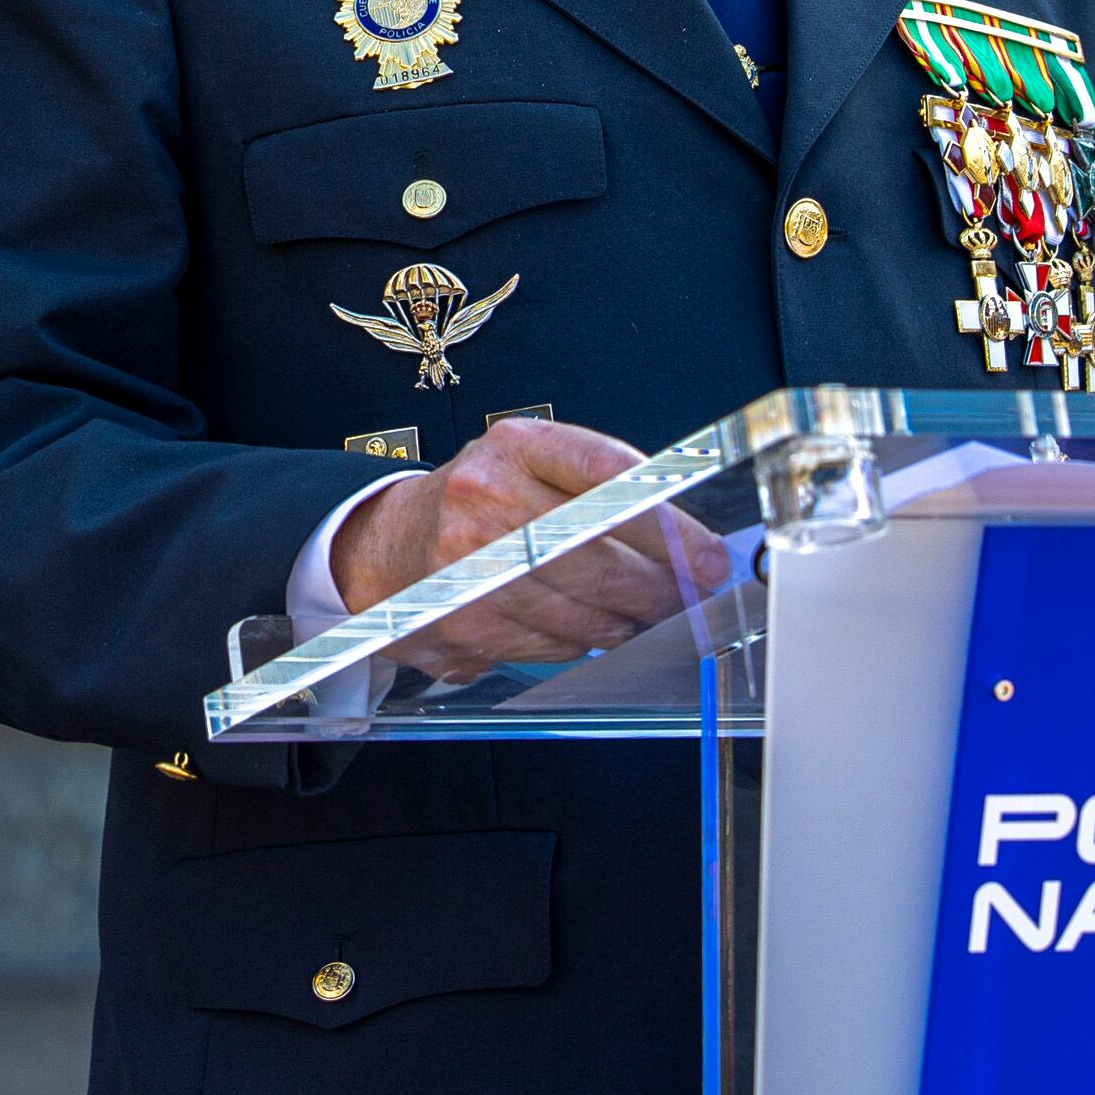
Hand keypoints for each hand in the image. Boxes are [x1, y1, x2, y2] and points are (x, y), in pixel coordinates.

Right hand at [330, 418, 731, 686]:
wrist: (386, 545)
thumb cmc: (478, 503)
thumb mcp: (530, 463)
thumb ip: (601, 487)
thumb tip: (685, 540)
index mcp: (515, 447)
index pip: (607, 477)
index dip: (669, 524)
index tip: (708, 555)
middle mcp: (485, 499)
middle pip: (600, 558)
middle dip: (660, 587)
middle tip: (690, 596)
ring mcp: (468, 565)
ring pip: (582, 613)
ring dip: (627, 622)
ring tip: (640, 614)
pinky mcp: (461, 622)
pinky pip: (552, 646)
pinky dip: (582, 644)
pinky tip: (586, 629)